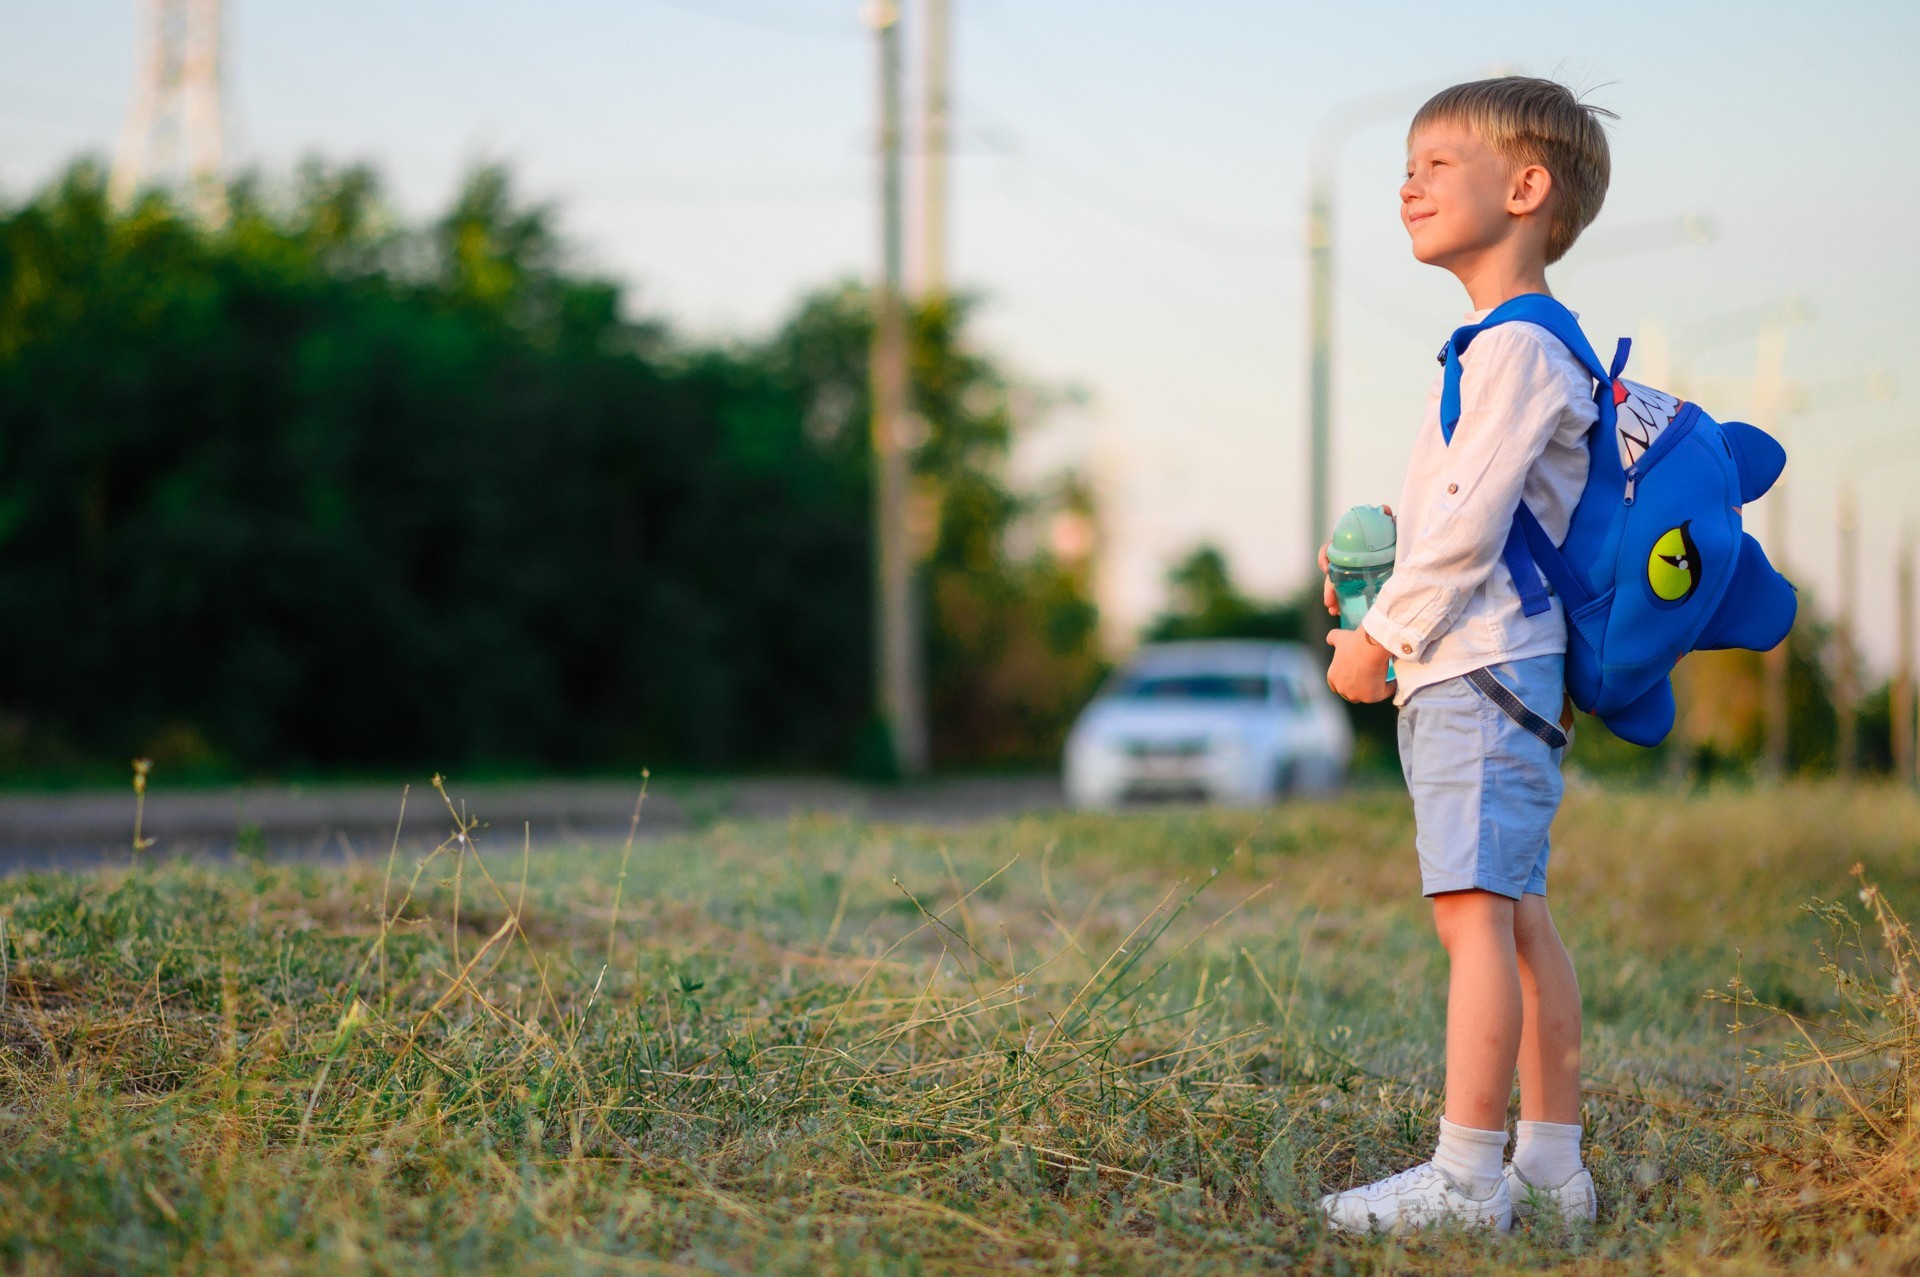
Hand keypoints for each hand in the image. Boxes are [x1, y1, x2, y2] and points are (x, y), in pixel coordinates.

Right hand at [1321, 504, 1393, 618]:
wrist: (1410, 557)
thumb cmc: (1399, 542)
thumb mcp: (1395, 532)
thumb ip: (1390, 522)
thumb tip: (1384, 509)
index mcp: (1352, 545)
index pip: (1331, 548)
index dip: (1324, 557)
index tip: (1326, 568)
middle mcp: (1349, 559)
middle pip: (1333, 573)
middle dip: (1328, 588)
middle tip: (1330, 601)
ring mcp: (1353, 574)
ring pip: (1336, 586)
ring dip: (1332, 598)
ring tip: (1334, 610)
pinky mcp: (1359, 586)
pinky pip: (1345, 595)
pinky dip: (1341, 603)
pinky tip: (1339, 612)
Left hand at [1324, 626, 1393, 703]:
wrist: (1369, 648)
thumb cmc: (1355, 643)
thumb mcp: (1340, 638)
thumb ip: (1332, 638)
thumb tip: (1330, 639)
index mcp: (1333, 678)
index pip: (1336, 685)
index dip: (1346, 680)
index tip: (1356, 673)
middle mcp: (1343, 689)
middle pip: (1351, 692)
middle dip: (1359, 686)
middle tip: (1369, 675)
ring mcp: (1358, 695)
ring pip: (1367, 694)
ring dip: (1374, 687)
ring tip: (1382, 676)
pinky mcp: (1373, 697)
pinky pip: (1384, 693)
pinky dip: (1391, 686)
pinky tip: (1394, 679)